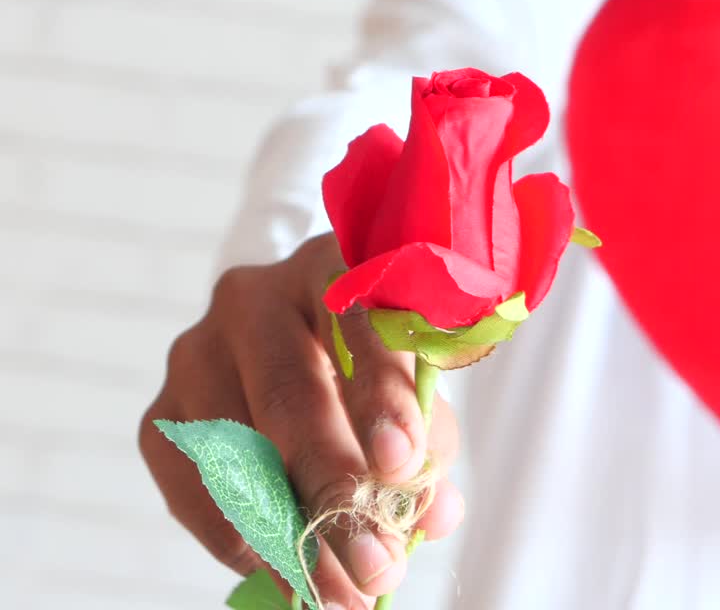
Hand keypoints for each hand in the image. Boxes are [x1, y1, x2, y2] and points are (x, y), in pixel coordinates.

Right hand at [139, 234, 463, 608]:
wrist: (292, 343)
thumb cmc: (371, 363)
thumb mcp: (413, 386)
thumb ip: (429, 444)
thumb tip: (432, 516)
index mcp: (333, 268)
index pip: (358, 319)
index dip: (380, 392)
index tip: (400, 462)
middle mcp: (255, 298)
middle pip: (289, 394)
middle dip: (335, 490)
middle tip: (375, 564)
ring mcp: (196, 352)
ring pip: (236, 449)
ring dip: (290, 533)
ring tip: (340, 589)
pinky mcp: (161, 411)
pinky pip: (192, 485)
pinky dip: (240, 536)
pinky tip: (285, 567)